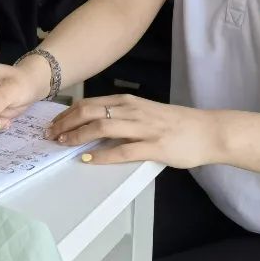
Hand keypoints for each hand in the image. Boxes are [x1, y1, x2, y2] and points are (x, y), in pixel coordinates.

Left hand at [48, 94, 220, 167]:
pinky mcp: (154, 146)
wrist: (208, 131)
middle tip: (51, 135)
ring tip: (64, 145)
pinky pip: (123, 150)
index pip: (89, 103)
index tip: (53, 124)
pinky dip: (102, 155)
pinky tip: (89, 159)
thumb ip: (123, 116)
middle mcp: (132, 110)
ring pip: (102, 126)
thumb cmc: (176, 123)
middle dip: (66, 123)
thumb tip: (95, 126)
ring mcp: (143, 127)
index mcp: (128, 101)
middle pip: (90, 111)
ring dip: (78, 136)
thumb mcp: (145, 112)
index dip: (68, 114)